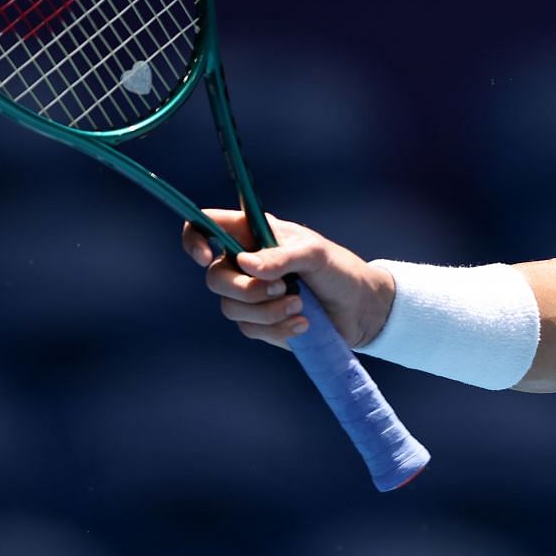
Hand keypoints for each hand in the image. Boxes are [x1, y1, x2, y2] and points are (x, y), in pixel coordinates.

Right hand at [180, 208, 395, 349]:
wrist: (360, 309)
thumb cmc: (339, 270)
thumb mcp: (315, 255)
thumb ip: (281, 256)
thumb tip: (245, 264)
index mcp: (253, 234)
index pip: (206, 225)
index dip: (195, 238)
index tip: (207, 256)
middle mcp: (245, 263)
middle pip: (214, 277)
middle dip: (246, 289)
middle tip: (281, 288)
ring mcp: (250, 295)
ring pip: (230, 307)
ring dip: (267, 310)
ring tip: (300, 305)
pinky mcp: (260, 323)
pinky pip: (250, 329)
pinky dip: (277, 328)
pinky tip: (304, 323)